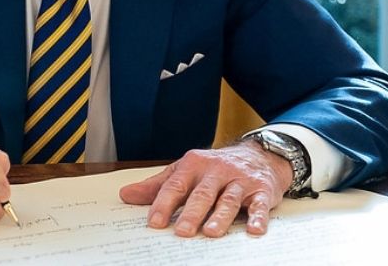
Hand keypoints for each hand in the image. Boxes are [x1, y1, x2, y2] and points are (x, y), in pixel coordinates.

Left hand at [119, 140, 292, 237]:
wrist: (257, 154)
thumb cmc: (214, 168)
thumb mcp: (185, 171)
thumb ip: (157, 185)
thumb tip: (126, 195)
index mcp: (194, 165)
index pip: (176, 186)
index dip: (164, 204)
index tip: (154, 222)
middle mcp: (216, 171)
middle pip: (203, 194)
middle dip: (192, 213)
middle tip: (182, 232)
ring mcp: (240, 181)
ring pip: (229, 200)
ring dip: (221, 217)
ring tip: (211, 232)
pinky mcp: (261, 191)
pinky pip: (260, 205)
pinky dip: (258, 217)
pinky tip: (254, 229)